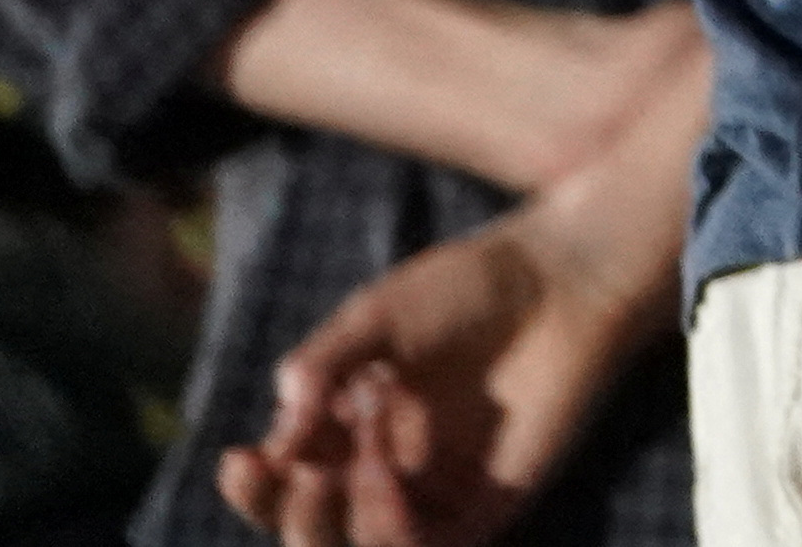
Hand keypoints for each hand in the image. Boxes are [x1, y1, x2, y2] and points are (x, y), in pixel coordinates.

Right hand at [214, 19, 705, 546]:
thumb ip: (322, 366)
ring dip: (338, 521)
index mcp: (348, 430)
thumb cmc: (468, 286)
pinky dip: (390, 532)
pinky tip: (387, 480)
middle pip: (312, 531)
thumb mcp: (377, 318)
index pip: (285, 483)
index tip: (242, 460)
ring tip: (363, 457)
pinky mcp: (484, 508)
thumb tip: (281, 427)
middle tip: (299, 470)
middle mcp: (384, 470)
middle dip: (289, 515)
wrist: (559, 279)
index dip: (256, 487)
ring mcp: (434, 494)